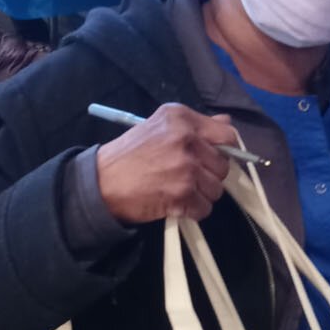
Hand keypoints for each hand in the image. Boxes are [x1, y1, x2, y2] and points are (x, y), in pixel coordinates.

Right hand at [96, 103, 238, 223]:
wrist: (102, 182)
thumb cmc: (129, 154)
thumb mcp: (160, 127)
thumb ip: (196, 125)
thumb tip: (227, 124)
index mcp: (181, 119)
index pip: (226, 136)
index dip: (224, 151)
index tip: (211, 159)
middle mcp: (187, 140)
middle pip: (223, 166)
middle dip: (208, 176)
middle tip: (186, 177)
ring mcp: (186, 168)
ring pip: (216, 190)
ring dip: (200, 195)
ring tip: (177, 189)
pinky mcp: (182, 194)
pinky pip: (204, 209)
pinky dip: (191, 210)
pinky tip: (174, 202)